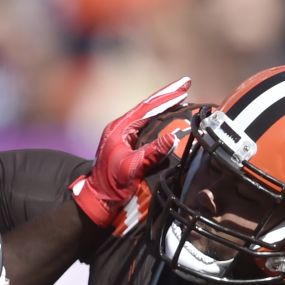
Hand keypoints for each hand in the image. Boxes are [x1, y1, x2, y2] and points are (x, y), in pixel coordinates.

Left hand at [70, 77, 191, 226]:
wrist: (97, 200)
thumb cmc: (110, 185)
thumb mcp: (131, 168)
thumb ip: (150, 153)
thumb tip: (171, 137)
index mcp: (119, 129)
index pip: (147, 107)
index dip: (167, 96)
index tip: (184, 86)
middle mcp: (121, 128)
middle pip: (148, 107)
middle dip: (167, 96)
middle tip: (187, 85)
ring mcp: (123, 136)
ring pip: (147, 116)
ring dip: (164, 107)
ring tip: (182, 98)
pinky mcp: (127, 145)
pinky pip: (146, 127)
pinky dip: (160, 120)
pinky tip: (170, 118)